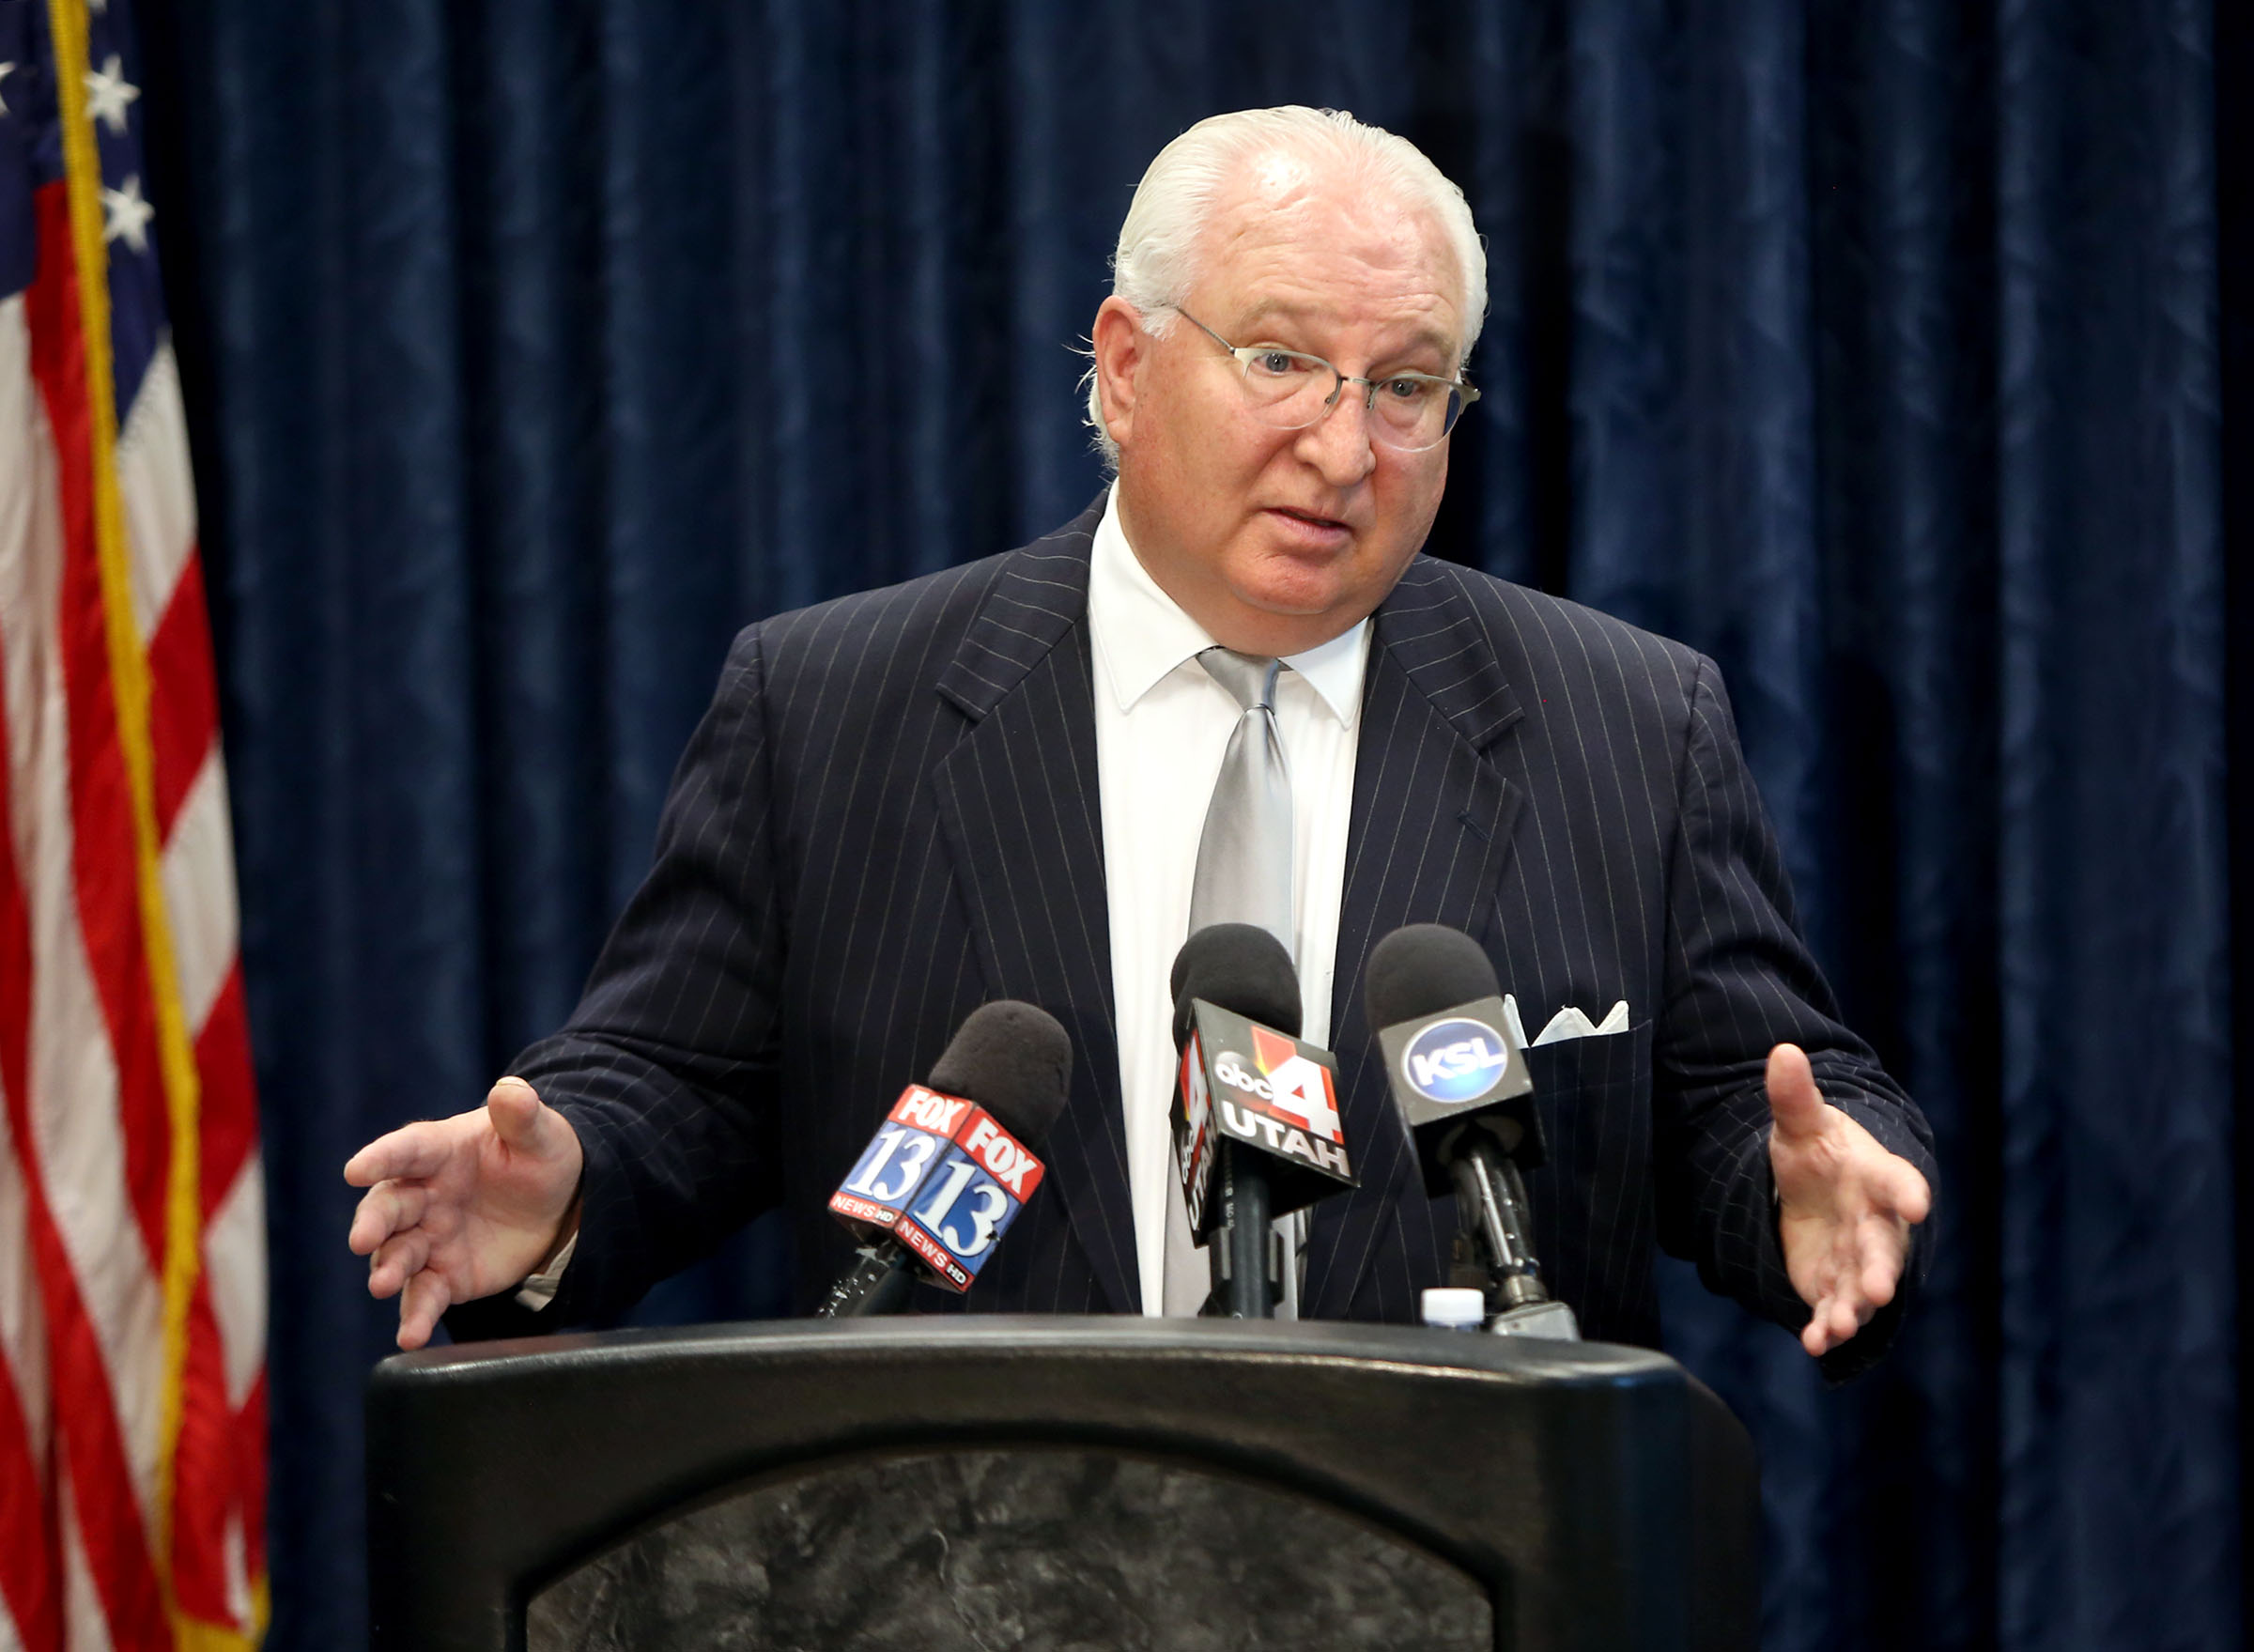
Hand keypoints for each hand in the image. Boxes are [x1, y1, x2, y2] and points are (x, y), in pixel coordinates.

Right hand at [344, 1077, 584, 1349]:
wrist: (559, 1202)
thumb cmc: (538, 1155)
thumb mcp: (539, 1132)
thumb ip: (521, 1114)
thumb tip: (511, 1090)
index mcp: (439, 1150)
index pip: (405, 1150)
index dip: (380, 1159)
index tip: (355, 1170)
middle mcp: (423, 1195)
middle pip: (388, 1207)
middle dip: (372, 1223)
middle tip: (363, 1241)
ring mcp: (429, 1237)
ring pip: (398, 1255)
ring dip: (387, 1270)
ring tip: (383, 1285)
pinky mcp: (444, 1275)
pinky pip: (424, 1296)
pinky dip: (415, 1316)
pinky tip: (411, 1335)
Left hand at [1767, 1044, 1931, 1357]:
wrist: (1812, 1191)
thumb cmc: (1817, 1153)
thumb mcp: (1800, 1124)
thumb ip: (1794, 1096)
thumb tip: (1782, 1051)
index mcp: (1876, 1178)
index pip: (1898, 1183)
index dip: (1908, 1194)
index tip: (1917, 1205)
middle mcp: (1876, 1224)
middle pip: (1883, 1249)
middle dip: (1881, 1269)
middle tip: (1879, 1289)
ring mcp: (1856, 1260)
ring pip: (1860, 1289)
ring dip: (1853, 1308)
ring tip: (1841, 1325)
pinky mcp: (1833, 1287)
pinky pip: (1833, 1311)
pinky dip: (1825, 1329)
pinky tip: (1814, 1343)